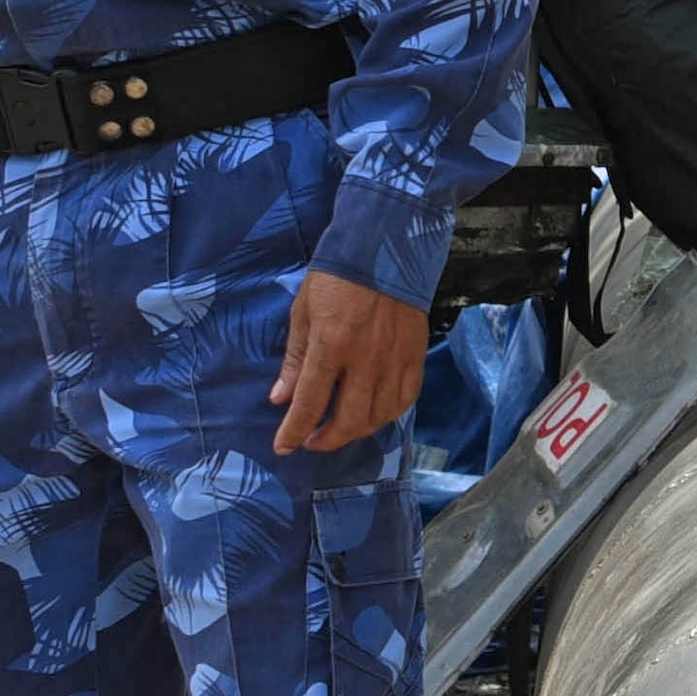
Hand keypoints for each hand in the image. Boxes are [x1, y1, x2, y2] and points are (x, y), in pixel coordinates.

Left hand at [273, 265, 424, 454]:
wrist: (383, 249)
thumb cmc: (336, 278)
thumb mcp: (303, 313)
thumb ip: (295, 359)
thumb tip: (280, 398)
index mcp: (331, 346)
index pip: (310, 403)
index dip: (294, 431)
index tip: (284, 446)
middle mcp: (365, 360)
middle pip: (349, 420)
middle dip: (328, 439)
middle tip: (313, 440)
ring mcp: (394, 360)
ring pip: (380, 415)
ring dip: (358, 430)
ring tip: (342, 428)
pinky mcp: (415, 355)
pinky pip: (406, 398)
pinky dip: (389, 414)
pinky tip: (376, 414)